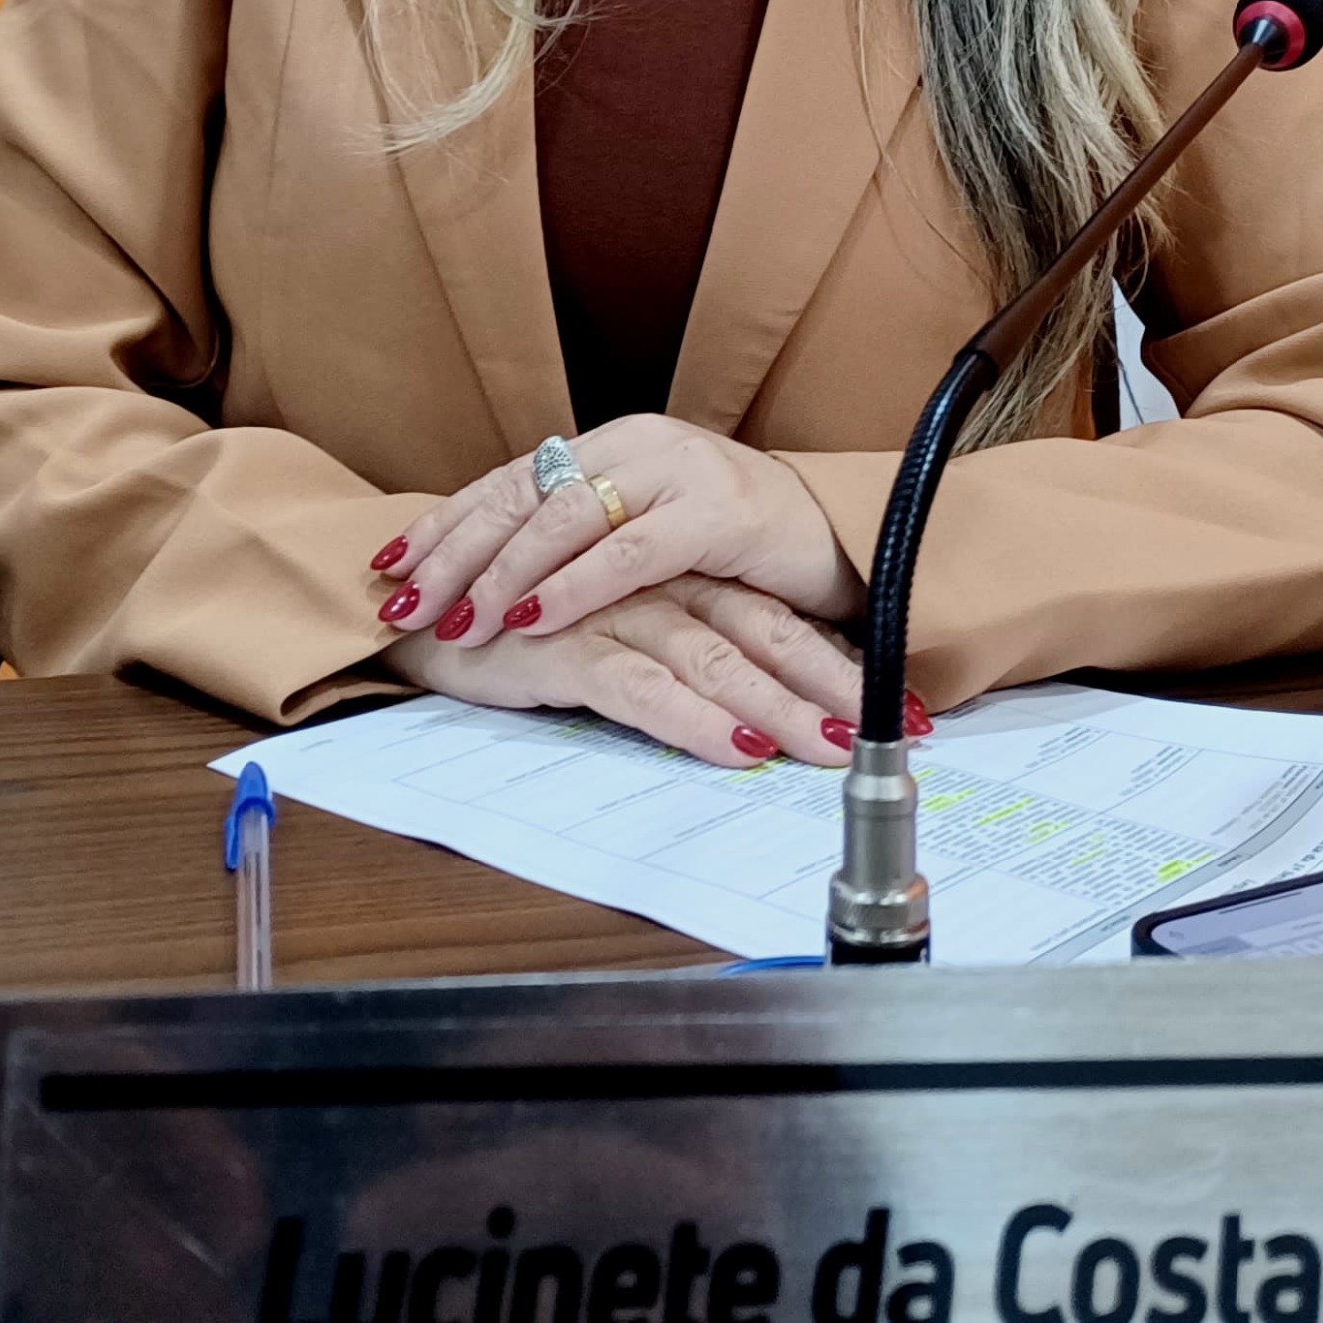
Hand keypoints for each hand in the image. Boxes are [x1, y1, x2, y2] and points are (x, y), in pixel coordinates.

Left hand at [377, 417, 864, 658]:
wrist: (845, 538)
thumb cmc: (738, 552)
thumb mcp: (649, 538)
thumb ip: (584, 544)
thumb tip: (490, 577)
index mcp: (611, 446)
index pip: (510, 480)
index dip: (447, 521)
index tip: (388, 565)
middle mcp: (637, 445)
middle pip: (524, 494)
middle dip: (456, 550)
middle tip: (405, 600)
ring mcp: (679, 472)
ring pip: (567, 515)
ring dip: (505, 571)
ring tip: (459, 616)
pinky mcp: (718, 514)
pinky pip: (631, 551)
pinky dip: (576, 585)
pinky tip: (533, 615)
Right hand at [384, 575, 863, 768]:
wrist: (422, 611)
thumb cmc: (524, 627)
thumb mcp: (617, 636)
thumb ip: (680, 658)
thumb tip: (759, 713)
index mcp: (676, 573)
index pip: (772, 617)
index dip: (836, 660)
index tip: (899, 708)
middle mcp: (657, 582)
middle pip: (761, 633)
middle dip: (828, 687)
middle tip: (891, 733)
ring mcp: (614, 609)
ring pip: (715, 660)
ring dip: (779, 708)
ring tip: (828, 750)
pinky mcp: (569, 644)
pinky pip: (645, 687)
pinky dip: (695, 720)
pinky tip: (736, 749)